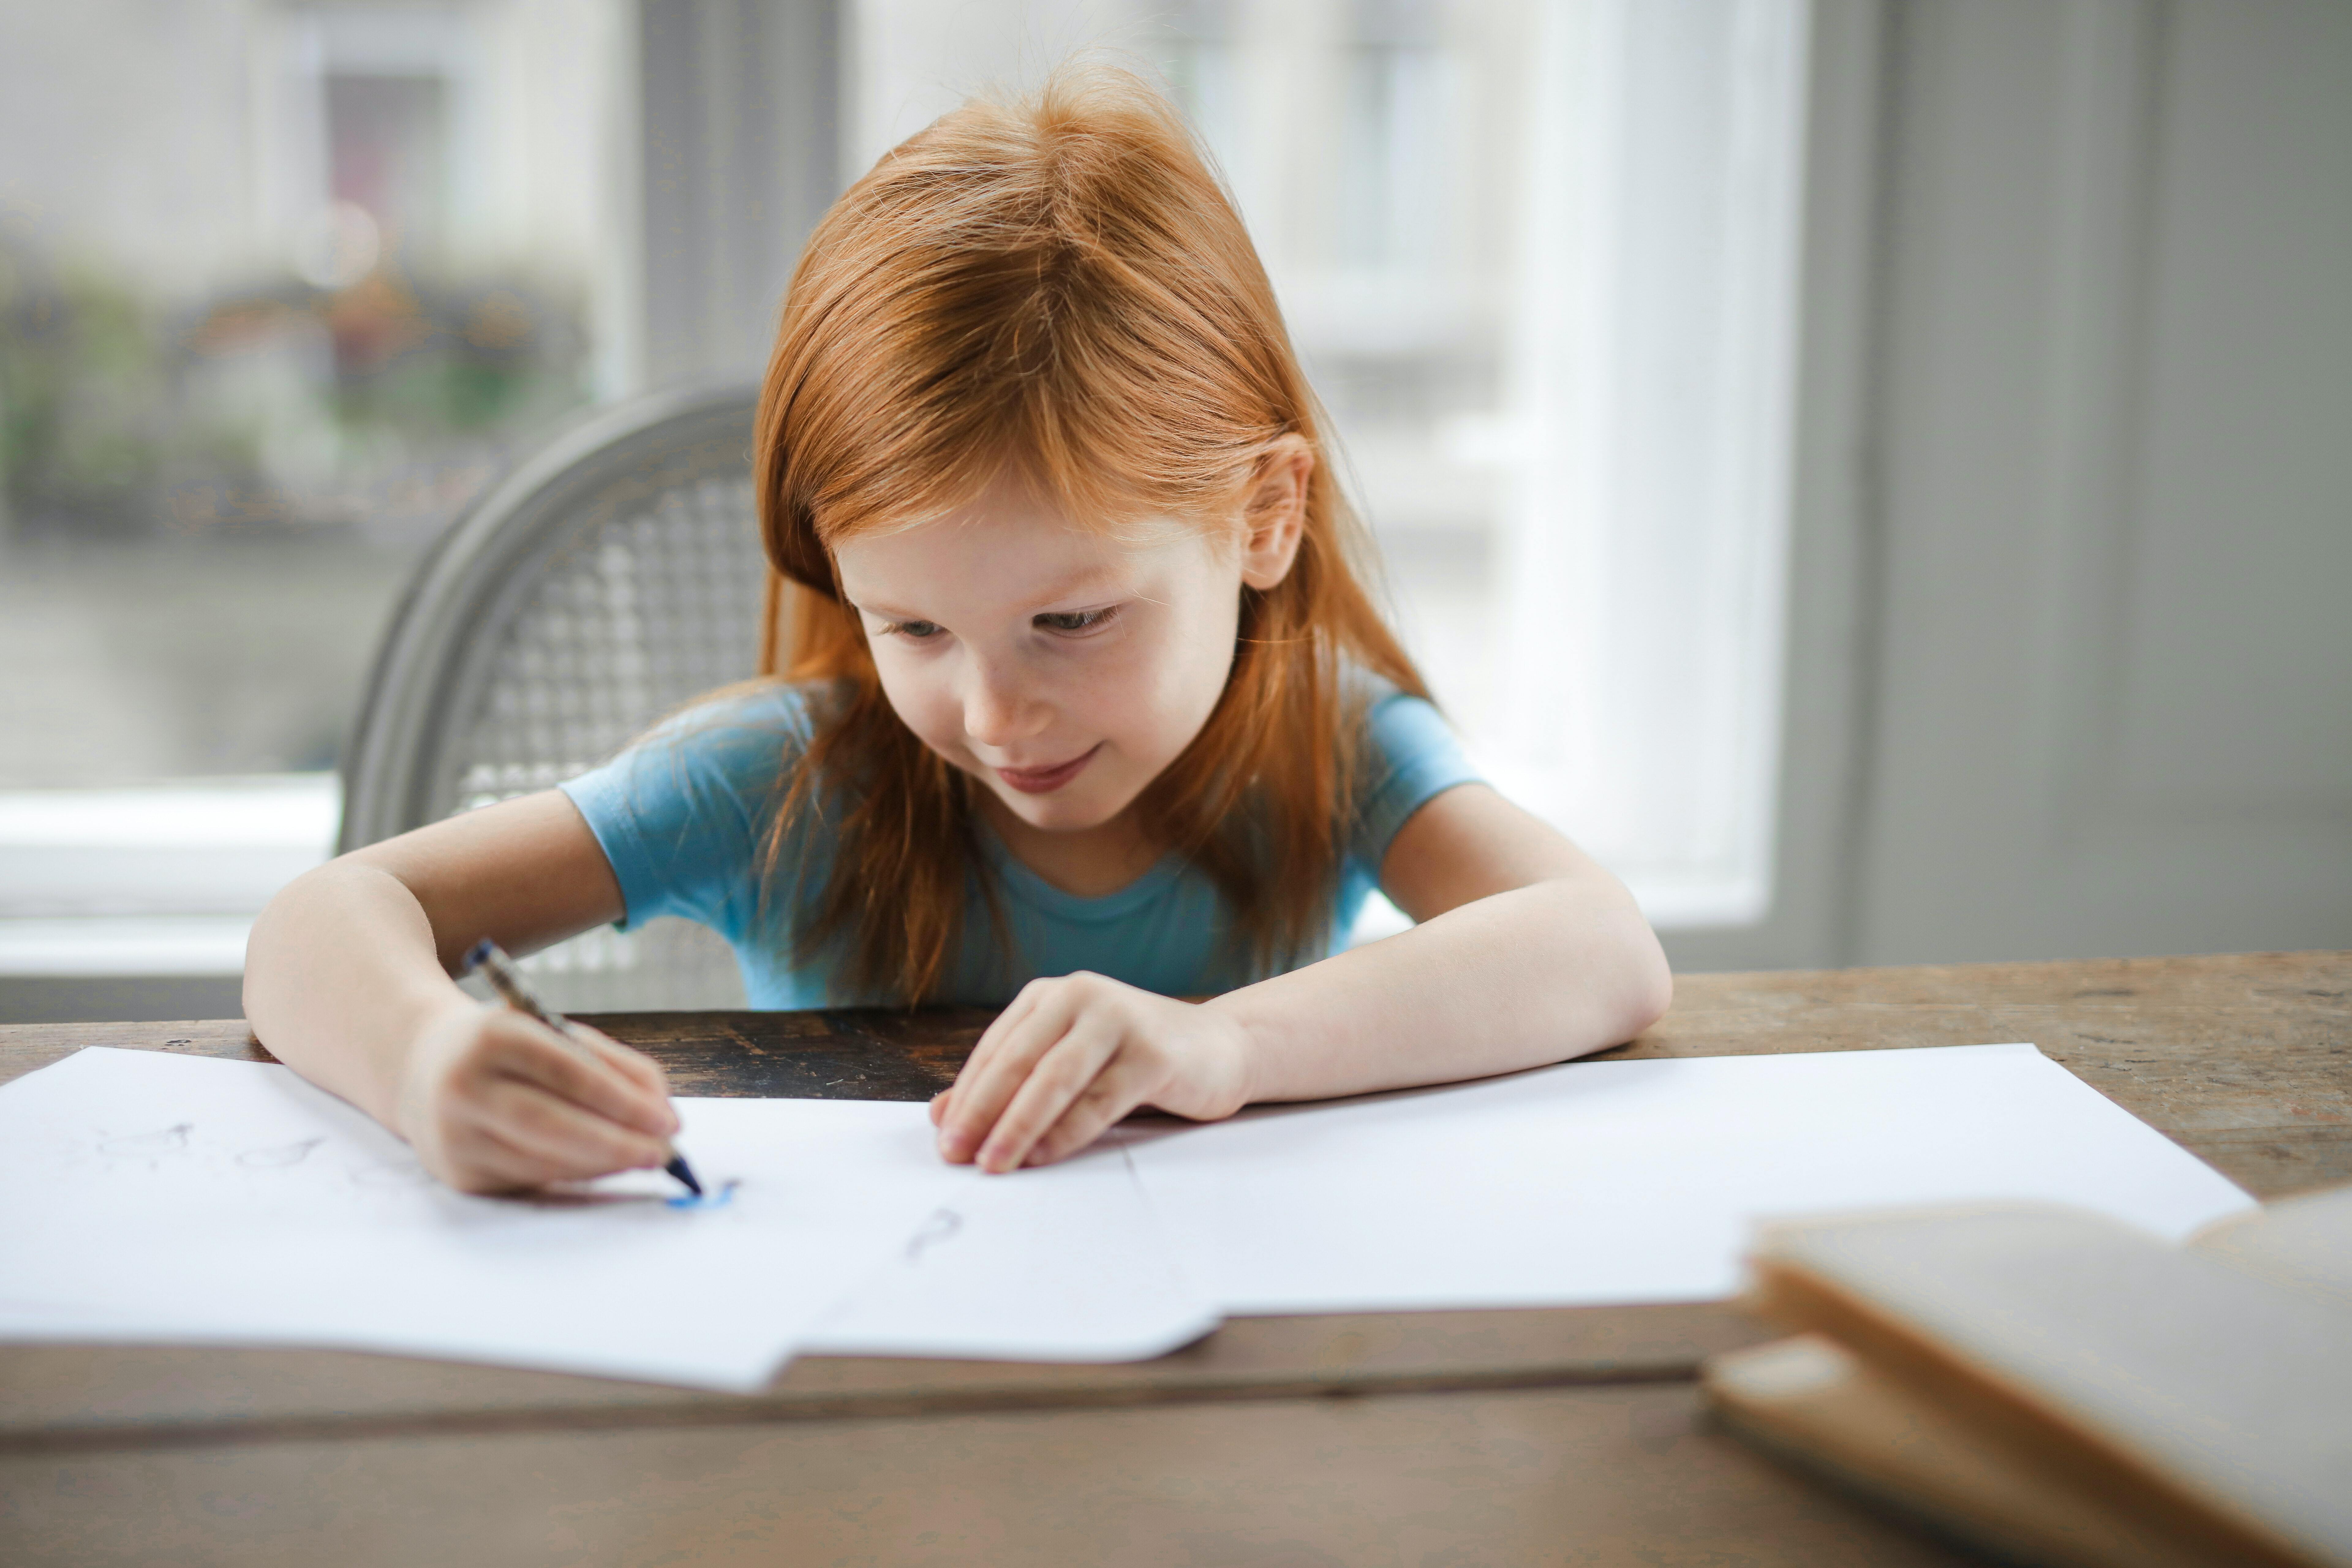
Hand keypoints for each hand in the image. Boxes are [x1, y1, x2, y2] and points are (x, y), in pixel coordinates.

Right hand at [393, 1001, 679, 1193]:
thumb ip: (610, 1064)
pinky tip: (606, 1166)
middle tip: (665, 1152)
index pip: (569, 1073)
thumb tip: (660, 1110)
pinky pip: (530, 1178)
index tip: (668, 1120)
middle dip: (619, 1143)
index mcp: (493, 1037)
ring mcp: (456, 1134)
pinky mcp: (458, 1172)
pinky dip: (576, 1174)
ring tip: (645, 1158)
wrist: (422, 1068)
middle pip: (553, 1124)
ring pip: (545, 1160)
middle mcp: (466, 1086)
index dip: (624, 1101)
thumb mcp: (551, 1032)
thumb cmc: (506, 1047)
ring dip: (605, 1164)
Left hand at [930, 972, 1254, 1172]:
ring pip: (1055, 1080)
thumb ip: (1009, 1083)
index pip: (996, 1049)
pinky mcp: (1153, 1053)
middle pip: (1019, 1061)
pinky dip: (1066, 1132)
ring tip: (994, 1163)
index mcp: (1052, 996)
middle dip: (982, 1112)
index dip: (966, 1096)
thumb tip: (941, 1115)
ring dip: (1018, 1126)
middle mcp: (1082, 996)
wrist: (1219, 1048)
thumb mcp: (1066, 1062)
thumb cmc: (1131, 1061)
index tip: (944, 1139)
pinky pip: (1098, 1100)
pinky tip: (1042, 1156)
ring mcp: (1120, 1020)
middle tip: (957, 1155)